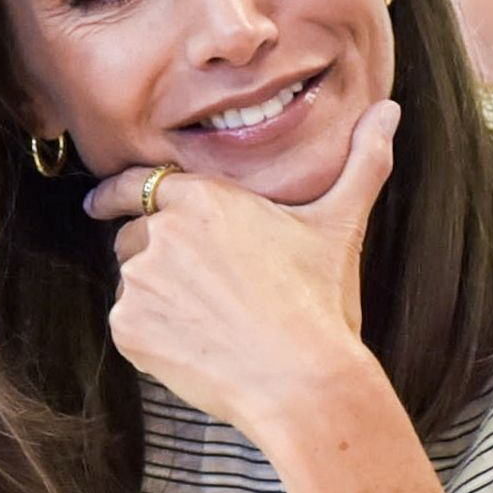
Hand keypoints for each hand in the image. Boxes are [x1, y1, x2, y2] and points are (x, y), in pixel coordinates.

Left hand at [84, 100, 400, 438]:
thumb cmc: (321, 302)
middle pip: (135, 236)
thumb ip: (363, 162)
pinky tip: (200, 347)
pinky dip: (153, 336)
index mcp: (203, 198)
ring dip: (157, 297)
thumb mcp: (341, 225)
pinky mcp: (128, 329)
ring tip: (211, 322)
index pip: (139, 183)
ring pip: (133, 283)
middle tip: (206, 290)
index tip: (100, 202)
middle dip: (159, 257)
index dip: (118, 193)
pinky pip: (129, 325)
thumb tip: (391, 111)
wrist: (302, 381)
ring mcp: (139, 283)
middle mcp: (161, 232)